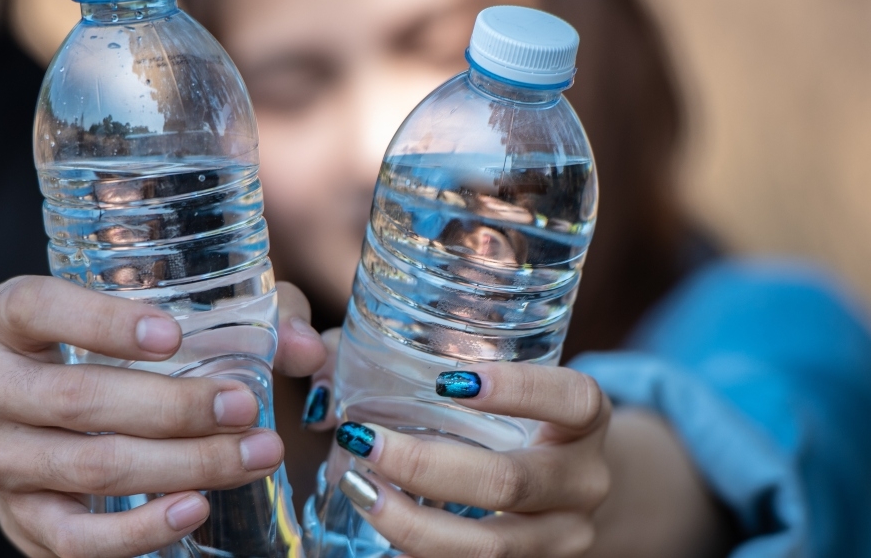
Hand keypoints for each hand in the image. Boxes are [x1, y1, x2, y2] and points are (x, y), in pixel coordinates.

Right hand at [0, 276, 326, 557]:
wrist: (20, 425)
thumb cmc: (102, 355)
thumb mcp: (144, 316)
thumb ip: (234, 317)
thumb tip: (306, 347)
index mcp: (5, 318)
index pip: (37, 307)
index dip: (101, 322)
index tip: (174, 334)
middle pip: (75, 400)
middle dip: (172, 407)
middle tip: (244, 406)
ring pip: (88, 468)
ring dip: (179, 466)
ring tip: (250, 456)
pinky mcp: (19, 520)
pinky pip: (76, 538)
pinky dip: (139, 530)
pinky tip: (194, 509)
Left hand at [333, 362, 610, 557]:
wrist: (568, 485)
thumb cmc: (507, 418)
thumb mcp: (486, 384)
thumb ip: (402, 360)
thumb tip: (315, 367)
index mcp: (583, 418)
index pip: (571, 399)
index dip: (517, 389)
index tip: (447, 381)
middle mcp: (584, 480)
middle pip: (510, 481)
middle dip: (426, 466)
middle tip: (363, 443)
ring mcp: (563, 537)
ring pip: (491, 547)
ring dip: (413, 524)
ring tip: (358, 492)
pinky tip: (380, 547)